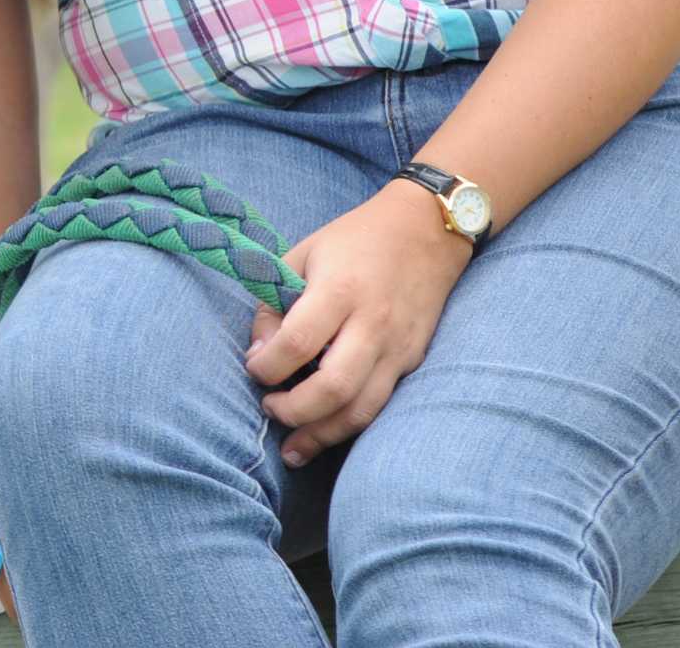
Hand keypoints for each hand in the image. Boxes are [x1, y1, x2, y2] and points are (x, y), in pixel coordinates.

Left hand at [243, 181, 471, 468]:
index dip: (267, 367)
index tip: (253, 368)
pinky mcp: (413, 361)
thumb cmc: (354, 239)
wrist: (426, 231)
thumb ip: (274, 302)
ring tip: (292, 448)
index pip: (298, 343)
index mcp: (340, 290)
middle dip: (294, 411)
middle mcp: (373, 323)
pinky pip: (381, 406)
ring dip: (322, 436)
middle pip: (334, 388)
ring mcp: (398, 347)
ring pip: (362, 410)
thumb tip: (259, 355)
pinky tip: (325, 433)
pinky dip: (350, 426)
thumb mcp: (302, 253)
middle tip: (269, 408)